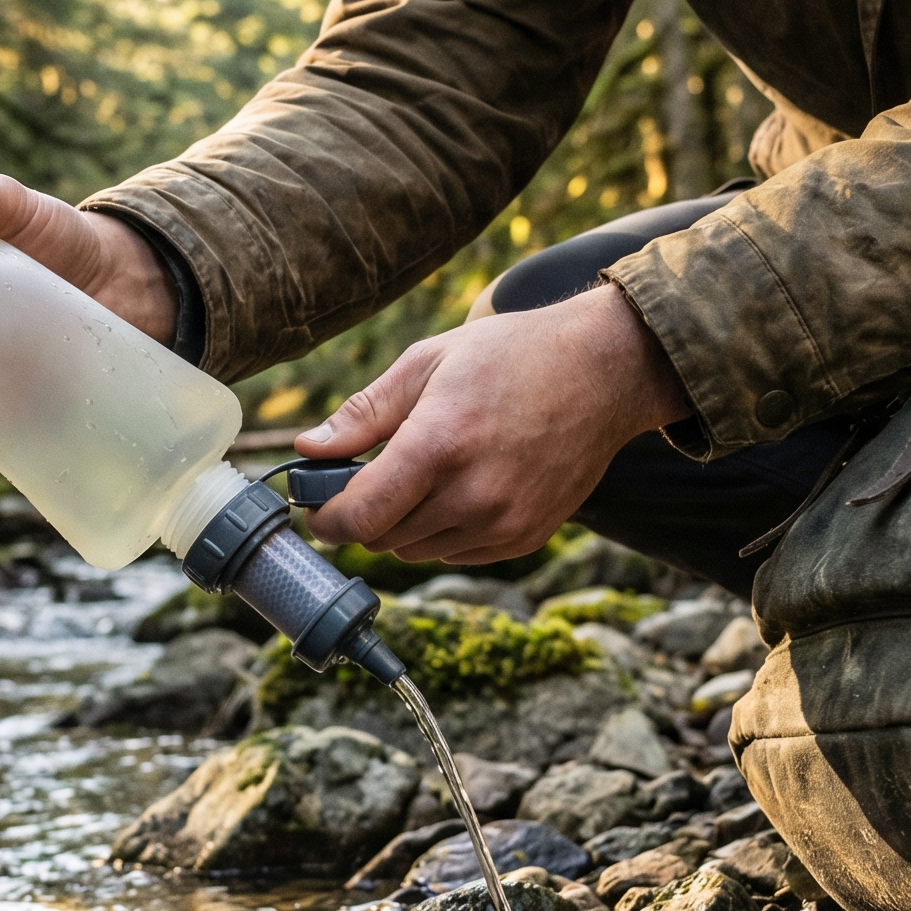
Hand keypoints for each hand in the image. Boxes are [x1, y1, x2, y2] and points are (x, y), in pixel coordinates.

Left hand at [297, 285, 694, 563]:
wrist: (603, 373)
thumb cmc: (511, 356)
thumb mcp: (427, 363)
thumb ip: (363, 413)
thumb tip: (308, 449)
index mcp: (438, 445)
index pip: (358, 518)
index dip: (326, 519)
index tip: (318, 506)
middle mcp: (472, 495)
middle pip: (381, 538)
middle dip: (364, 514)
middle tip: (371, 475)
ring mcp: (503, 522)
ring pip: (417, 550)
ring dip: (404, 523)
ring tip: (425, 473)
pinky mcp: (526, 537)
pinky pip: (458, 553)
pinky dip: (443, 531)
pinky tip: (461, 487)